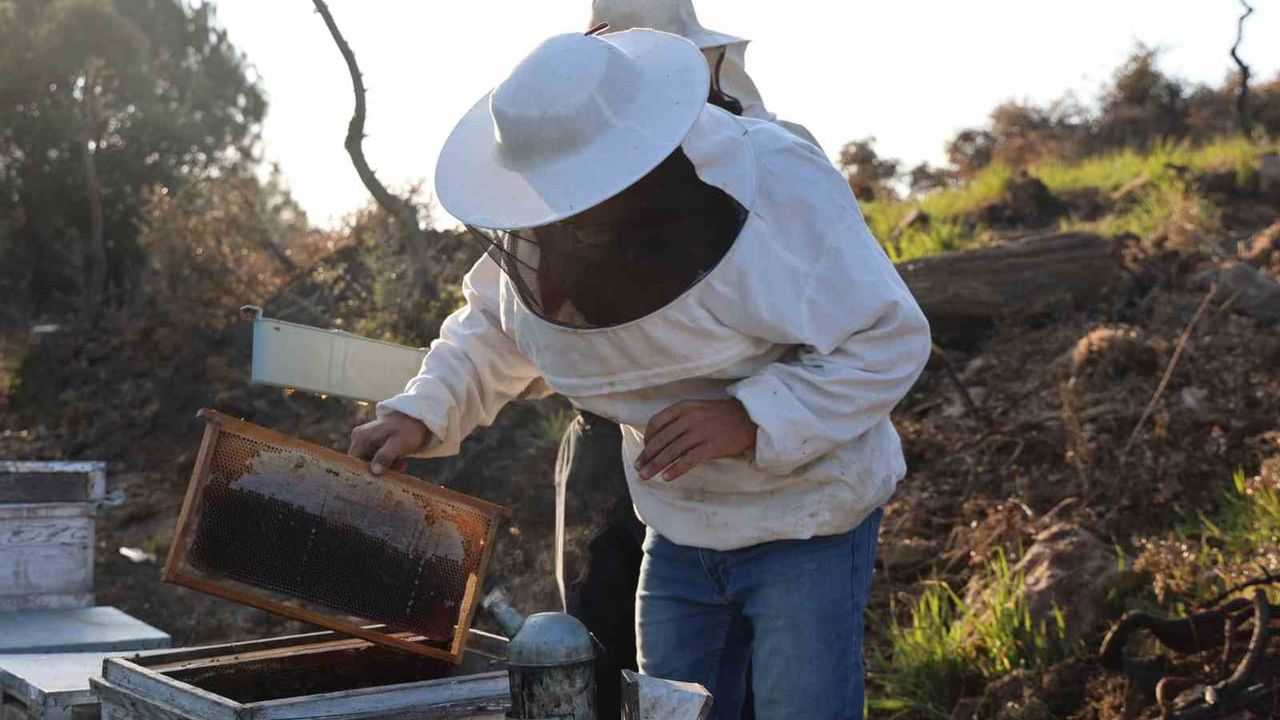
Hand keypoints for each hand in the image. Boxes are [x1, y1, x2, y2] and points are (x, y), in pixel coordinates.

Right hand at [348, 411, 431, 474]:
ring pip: (371, 462)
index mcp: (361, 437)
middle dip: (377, 471)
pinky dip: (388, 463)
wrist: (419, 419)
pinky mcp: (375, 445)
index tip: (375, 483)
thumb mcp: (398, 444)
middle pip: (362, 463)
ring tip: (401, 466)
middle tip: (394, 475)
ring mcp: (367, 441)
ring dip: (385, 468)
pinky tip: (401, 464)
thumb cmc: (409, 429)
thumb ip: (385, 456)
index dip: (362, 474)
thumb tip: (374, 471)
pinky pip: (377, 459)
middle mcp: (360, 438)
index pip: (354, 462)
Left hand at [636, 399, 756, 481]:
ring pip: (671, 451)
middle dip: (647, 456)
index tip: (643, 450)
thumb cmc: (721, 415)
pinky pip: (688, 460)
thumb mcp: (697, 408)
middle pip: (661, 440)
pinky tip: (666, 478)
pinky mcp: (712, 446)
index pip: (656, 423)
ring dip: (655, 465)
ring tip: (645, 476)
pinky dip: (675, 470)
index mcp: (683, 407)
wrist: (750, 417)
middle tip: (638, 468)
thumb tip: (659, 438)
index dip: (646, 438)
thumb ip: (679, 418)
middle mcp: (689, 418)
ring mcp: (700, 432)